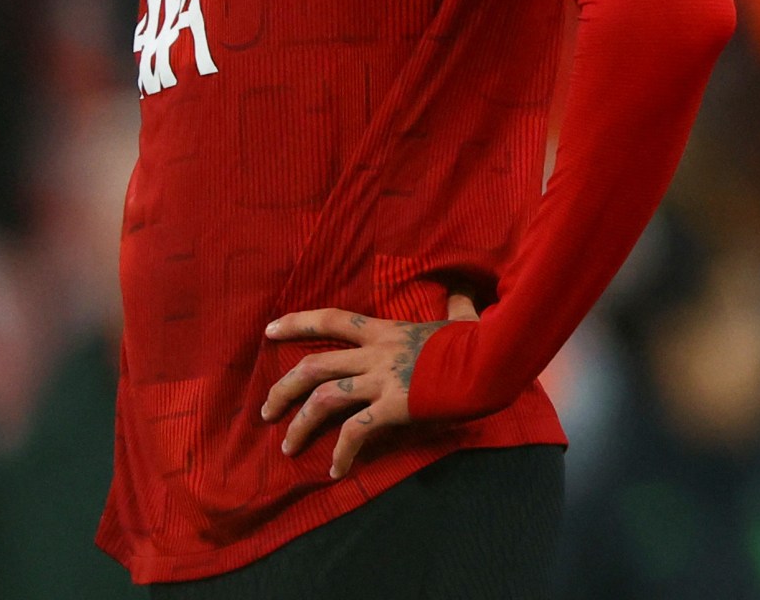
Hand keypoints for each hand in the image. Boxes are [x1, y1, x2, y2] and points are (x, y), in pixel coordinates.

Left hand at [260, 292, 477, 478]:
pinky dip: (342, 453)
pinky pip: (358, 432)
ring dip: (300, 424)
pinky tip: (336, 471)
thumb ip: (455, 304)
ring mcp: (383, 380)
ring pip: (325, 399)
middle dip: (283, 388)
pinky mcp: (396, 407)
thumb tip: (463, 288)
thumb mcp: (460, 317)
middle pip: (314, 366)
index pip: (329, 320)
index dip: (296, 323)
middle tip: (265, 409)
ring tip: (287, 447)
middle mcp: (375, 353)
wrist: (494, 359)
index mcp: (384, 331)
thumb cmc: (480, 339)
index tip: (268, 331)